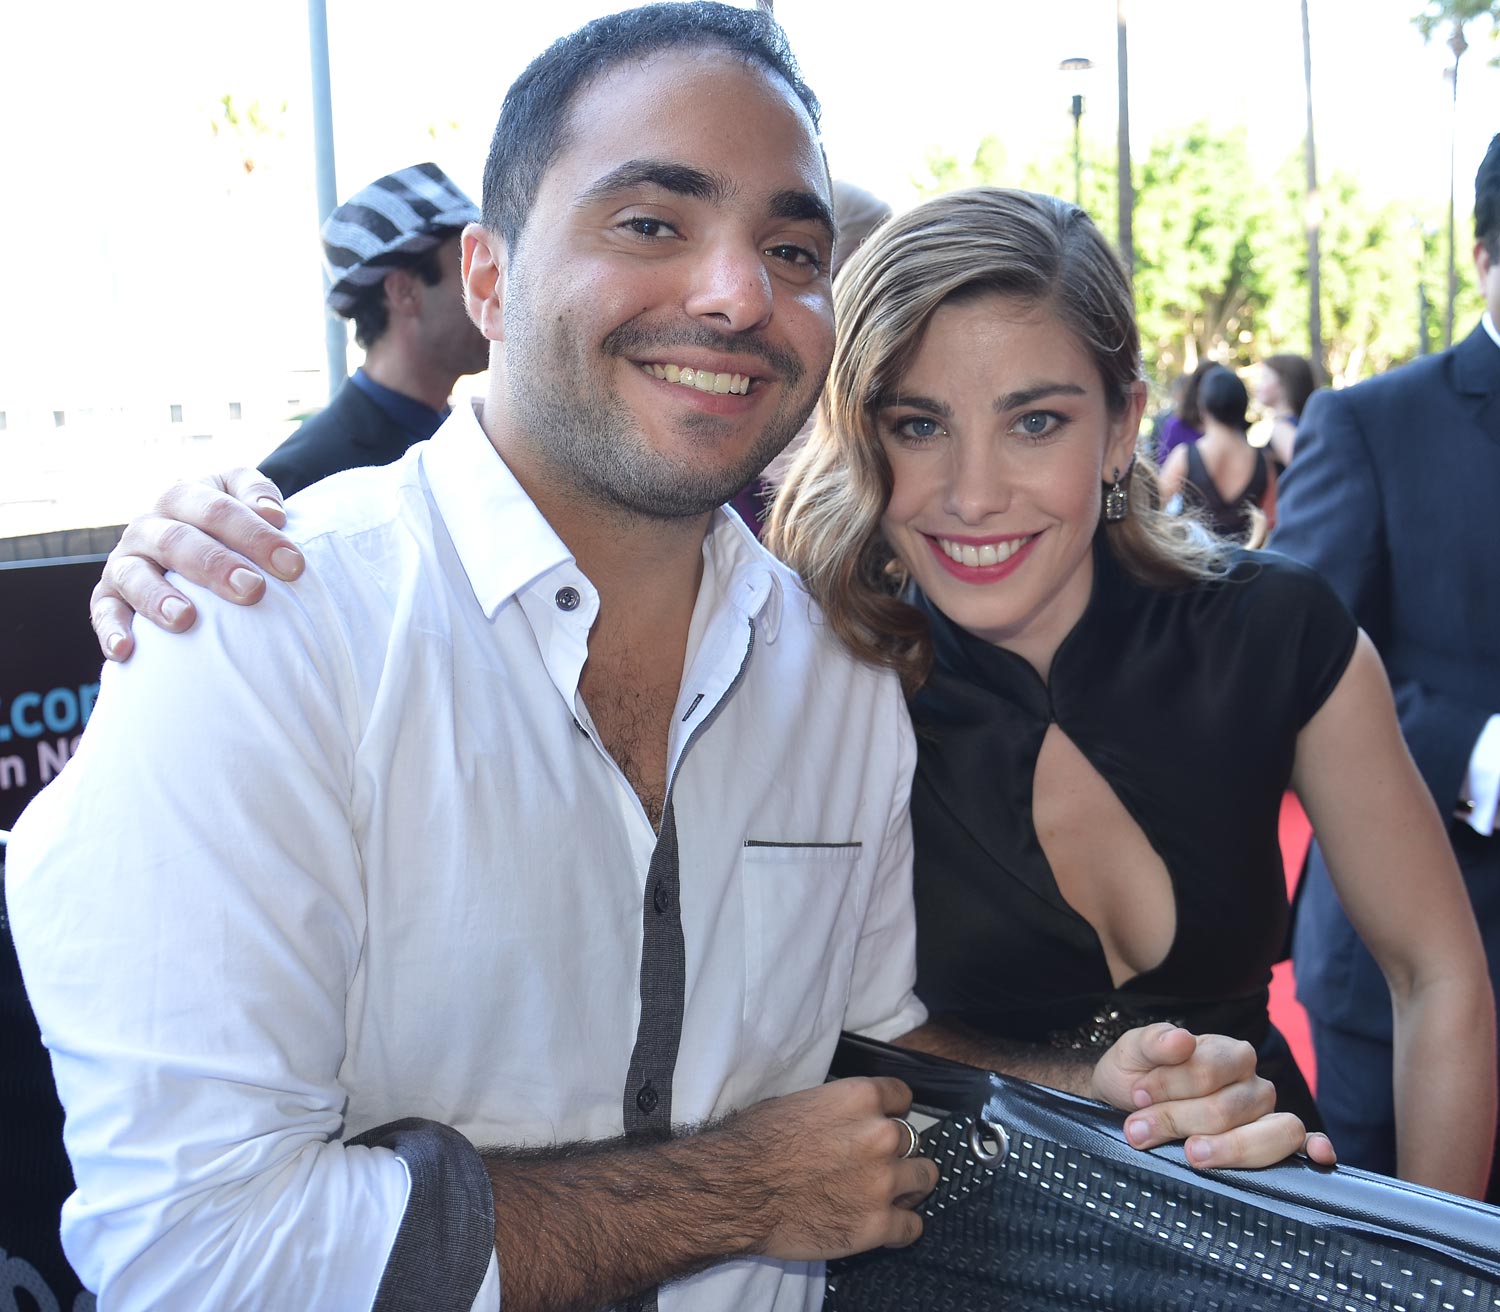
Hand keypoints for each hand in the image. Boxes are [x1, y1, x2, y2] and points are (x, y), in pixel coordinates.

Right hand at [91, 470, 302, 660]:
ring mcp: (126, 561)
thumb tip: (273, 514)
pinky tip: (126, 651)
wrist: (193, 545)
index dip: (254, 534)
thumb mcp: (244, 498)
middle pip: (178, 540)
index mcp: (183, 498)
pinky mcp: (108, 595)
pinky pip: (103, 611)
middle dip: (216, 565)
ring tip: (186, 619)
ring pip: (134, 574)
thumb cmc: (229, 527)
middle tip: (253, 590)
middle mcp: (149, 526)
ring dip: (158, 597)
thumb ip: (258, 493)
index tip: (293, 565)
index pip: (217, 509)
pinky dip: (111, 629)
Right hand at [727, 1076, 937, 1260]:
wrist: (736, 1189)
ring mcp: (883, 1182)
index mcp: (861, 1098)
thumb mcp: (799, 1103)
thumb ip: (836, 1110)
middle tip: (876, 1165)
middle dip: (897, 1152)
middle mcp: (881, 1136)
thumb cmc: (754, 1143)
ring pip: (924, 1179)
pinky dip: (903, 1227)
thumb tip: (842, 1121)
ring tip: (889, 1195)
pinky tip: (888, 1226)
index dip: (891, 1112)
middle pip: (914, 1140)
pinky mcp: (878, 1225)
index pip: (902, 1097)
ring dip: (908, 1186)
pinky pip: (913, 1227)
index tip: (883, 1123)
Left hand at [1089, 1023, 1336, 1169]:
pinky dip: (1316, 1149)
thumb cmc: (1136, 1075)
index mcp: (1226, 1052)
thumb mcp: (1132, 1052)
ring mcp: (1266, 1115)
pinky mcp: (1273, 1144)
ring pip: (1271, 1132)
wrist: (1129, 1101)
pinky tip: (1317, 1156)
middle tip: (1140, 1131)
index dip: (1171, 1086)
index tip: (1137, 1096)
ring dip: (1227, 1148)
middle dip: (1179, 1121)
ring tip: (1191, 1154)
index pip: (1210, 1070)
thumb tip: (1180, 1040)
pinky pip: (1305, 1145)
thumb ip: (1152, 1042)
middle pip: (1230, 1108)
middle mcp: (1252, 1082)